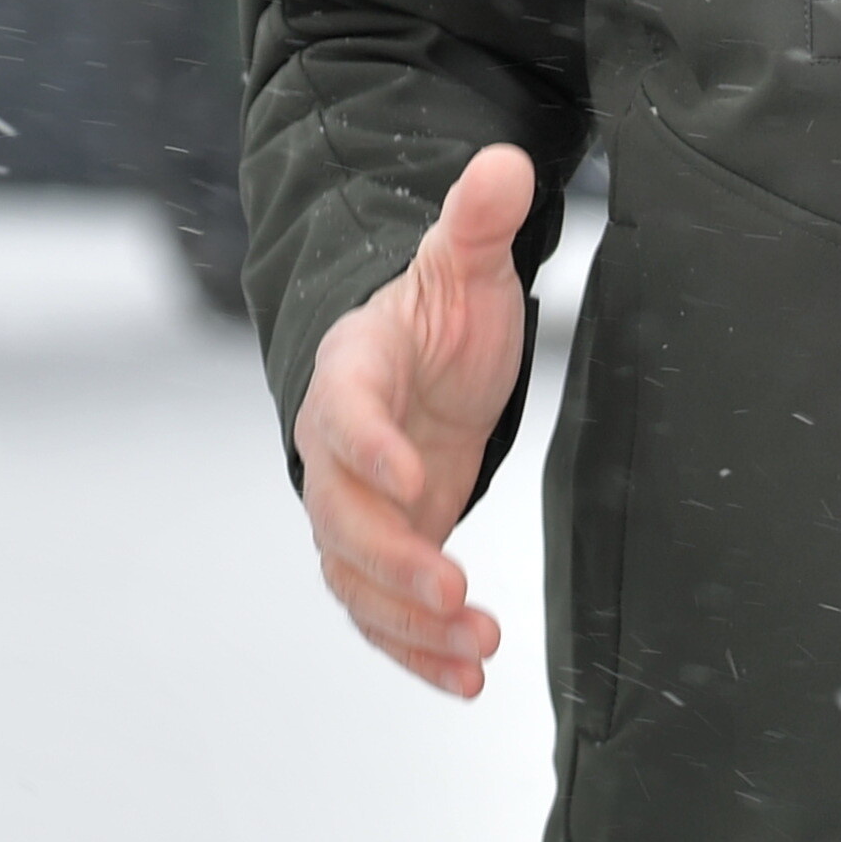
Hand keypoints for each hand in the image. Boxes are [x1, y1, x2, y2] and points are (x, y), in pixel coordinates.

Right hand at [291, 142, 536, 698]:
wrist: (416, 363)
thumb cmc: (439, 312)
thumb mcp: (464, 264)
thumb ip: (476, 221)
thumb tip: (505, 162)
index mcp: (350, 371)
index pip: (345, 411)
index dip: (372, 448)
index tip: (418, 482)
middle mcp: (336, 450)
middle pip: (339, 516)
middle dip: (392, 559)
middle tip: (454, 590)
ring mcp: (353, 508)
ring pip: (356, 580)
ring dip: (408, 623)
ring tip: (476, 652)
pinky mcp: (381, 554)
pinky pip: (380, 614)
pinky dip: (415, 652)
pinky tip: (469, 679)